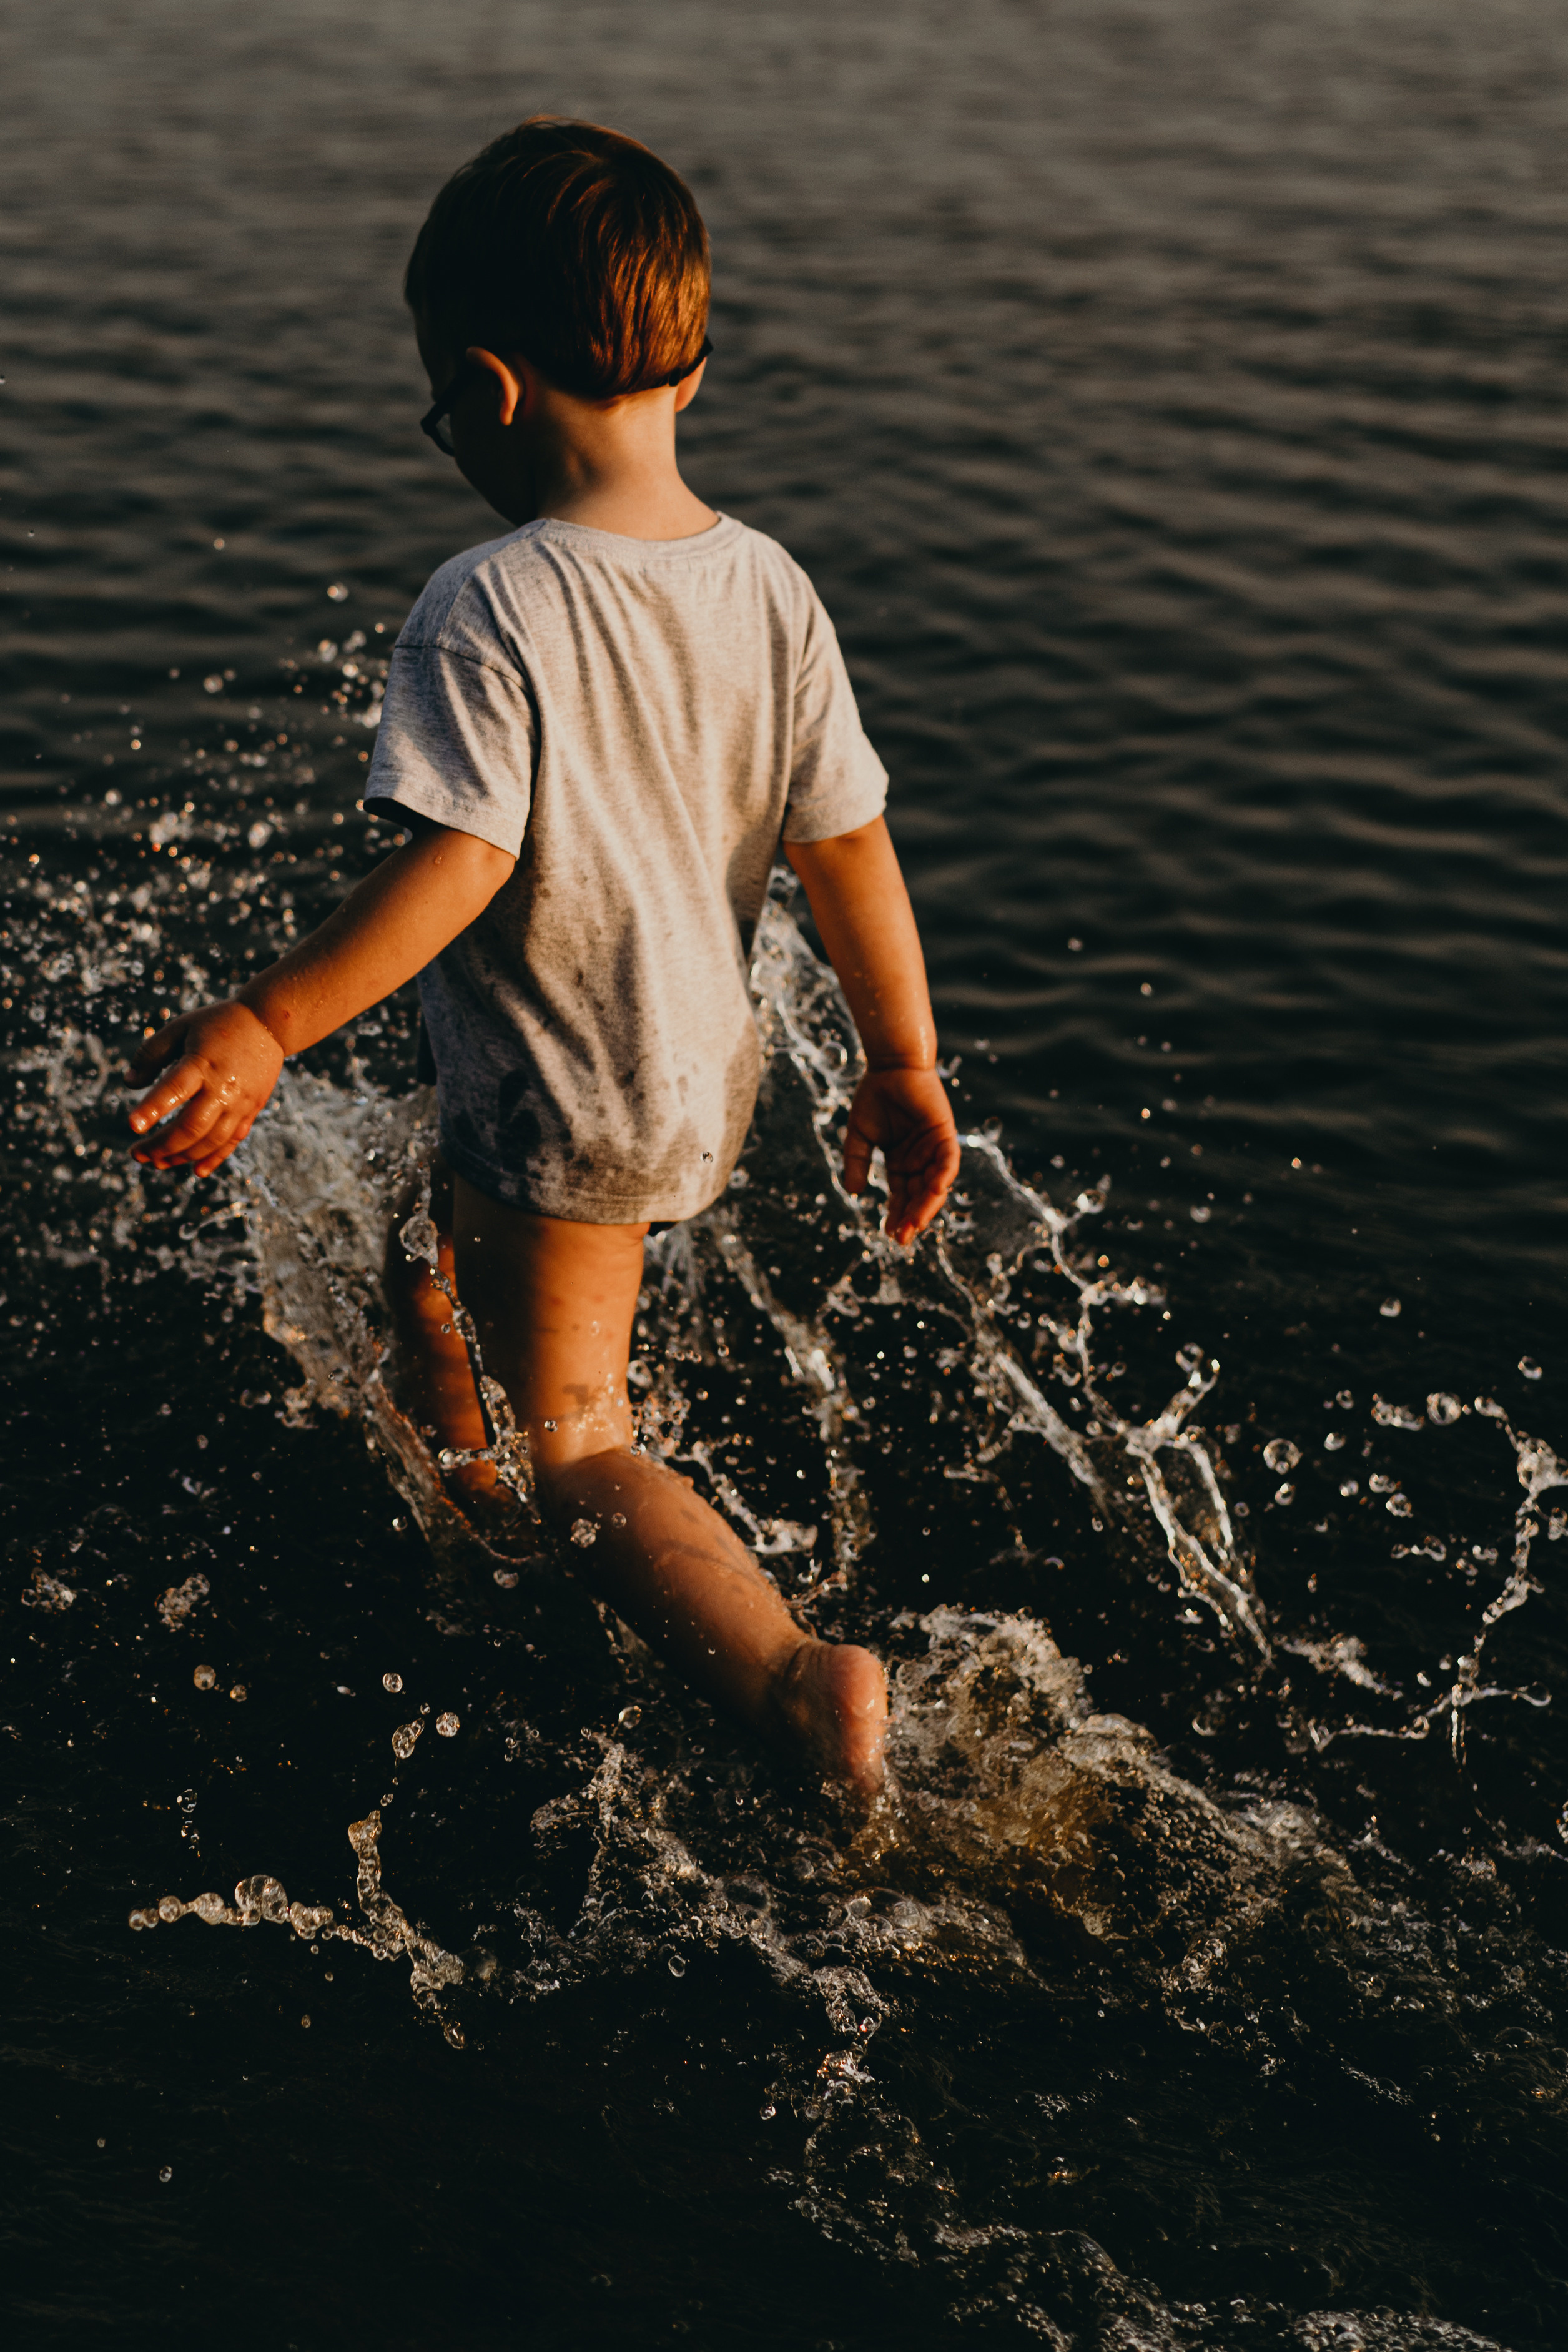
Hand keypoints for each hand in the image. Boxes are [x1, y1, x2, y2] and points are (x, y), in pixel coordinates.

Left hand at [126, 1000, 284, 1177]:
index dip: (152, 1109)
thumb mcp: (180, 1028)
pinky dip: (215, 1158)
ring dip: (182, 1156)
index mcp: (202, 1063)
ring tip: (157, 1162)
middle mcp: (223, 1087)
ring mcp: (240, 1102)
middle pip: (192, 1126)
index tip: (131, 1126)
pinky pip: (233, 1141)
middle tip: (136, 1153)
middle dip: (162, 1145)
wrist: (269, 1024)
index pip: (174, 1089)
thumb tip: (130, 1084)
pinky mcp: (251, 1110)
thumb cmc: (217, 1024)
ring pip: (211, 1140)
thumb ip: (151, 1053)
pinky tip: (196, 1171)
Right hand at [842, 1064, 960, 1245]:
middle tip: (902, 1239)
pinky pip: (948, 1160)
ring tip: (915, 1225)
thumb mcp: (859, 1135)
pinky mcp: (945, 1133)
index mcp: (901, 1163)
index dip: (896, 1215)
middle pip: (918, 1196)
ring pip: (934, 1185)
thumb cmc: (875, 1095)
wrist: (890, 1064)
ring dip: (927, 1205)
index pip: (901, 1196)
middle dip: (911, 1218)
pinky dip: (944, 1175)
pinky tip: (935, 1191)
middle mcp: (919, 1160)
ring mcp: (933, 1148)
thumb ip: (858, 1163)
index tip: (889, 1234)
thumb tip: (855, 1193)